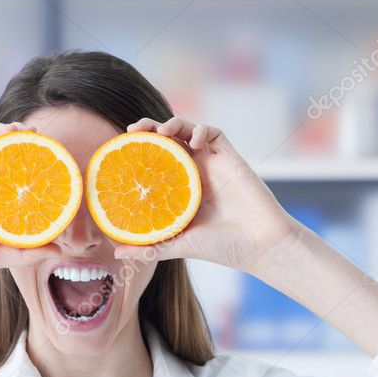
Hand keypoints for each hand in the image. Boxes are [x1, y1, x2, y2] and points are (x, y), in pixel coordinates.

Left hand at [114, 117, 297, 274]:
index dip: (137, 151)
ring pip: (188, 131)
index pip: (154, 162)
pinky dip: (202, 130)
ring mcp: (212, 164)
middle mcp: (194, 173)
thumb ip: (149, 247)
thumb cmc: (222, 247)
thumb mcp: (178, 246)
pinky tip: (194, 140)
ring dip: (173, 123)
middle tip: (132, 130)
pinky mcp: (231, 157)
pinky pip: (215, 133)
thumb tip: (117, 252)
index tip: (120, 149)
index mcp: (180, 189)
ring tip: (161, 130)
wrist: (260, 245)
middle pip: (168, 141)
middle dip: (149, 129)